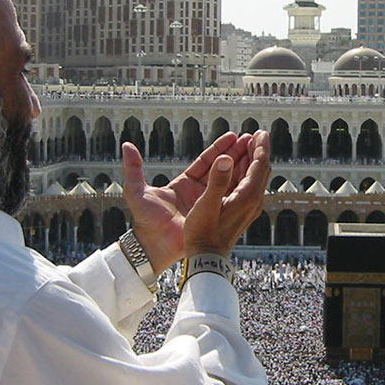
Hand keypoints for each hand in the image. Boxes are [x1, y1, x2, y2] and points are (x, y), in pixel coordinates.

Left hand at [120, 132, 258, 272]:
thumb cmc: (144, 222)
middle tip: (251, 138)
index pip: (205, 162)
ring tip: (257, 151)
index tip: (233, 136)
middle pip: (221, 168)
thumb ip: (133, 168)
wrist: (154, 249)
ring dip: (243, 167)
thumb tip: (126, 145)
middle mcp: (198, 193)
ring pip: (229, 182)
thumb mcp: (137, 192)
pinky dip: (243, 187)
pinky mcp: (215, 217)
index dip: (219, 148)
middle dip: (236, 153)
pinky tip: (255, 176)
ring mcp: (208, 205)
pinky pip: (232, 199)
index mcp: (183, 184)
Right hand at [183, 129, 270, 258]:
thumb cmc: (203, 234)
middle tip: (255, 135)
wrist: (206, 259)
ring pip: (255, 177)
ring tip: (247, 145)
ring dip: (251, 160)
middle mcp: (252, 201)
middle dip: (258, 151)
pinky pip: (248, 186)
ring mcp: (248, 207)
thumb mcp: (206, 206)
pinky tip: (237, 167)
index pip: (260, 165)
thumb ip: (217, 180)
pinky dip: (245, 172)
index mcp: (247, 197)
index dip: (260, 147)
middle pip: (261, 169)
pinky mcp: (242, 211)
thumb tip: (227, 158)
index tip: (260, 133)